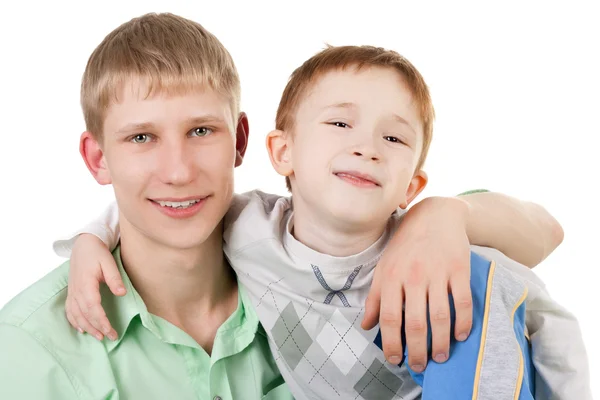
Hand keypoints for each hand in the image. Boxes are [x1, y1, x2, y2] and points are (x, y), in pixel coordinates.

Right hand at [64, 234, 123, 340]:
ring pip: (76, 315)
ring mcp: (72, 292)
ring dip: (86, 327)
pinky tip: (82, 329)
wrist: (83, 245)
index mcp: (86, 283)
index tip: (110, 330)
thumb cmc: (97, 253)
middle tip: (110, 337)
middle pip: (85, 314)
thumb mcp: (108, 262)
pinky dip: (74, 321)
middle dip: (97, 328)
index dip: (101, 320)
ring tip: (99, 337)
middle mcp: (76, 290)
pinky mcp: (71, 292)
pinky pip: (69, 310)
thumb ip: (114, 278)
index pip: (93, 307)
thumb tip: (121, 293)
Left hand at [362, 196, 472, 371]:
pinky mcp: (459, 269)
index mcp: (392, 276)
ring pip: (440, 316)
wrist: (435, 215)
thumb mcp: (384, 267)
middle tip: (419, 365)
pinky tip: (460, 335)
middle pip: (416, 322)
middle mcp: (414, 276)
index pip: (390, 317)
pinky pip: (463, 301)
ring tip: (439, 356)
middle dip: (417, 350)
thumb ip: (376, 298)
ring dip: (440, 342)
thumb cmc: (405, 245)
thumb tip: (366, 326)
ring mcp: (438, 272)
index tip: (395, 359)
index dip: (391, 343)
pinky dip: (463, 322)